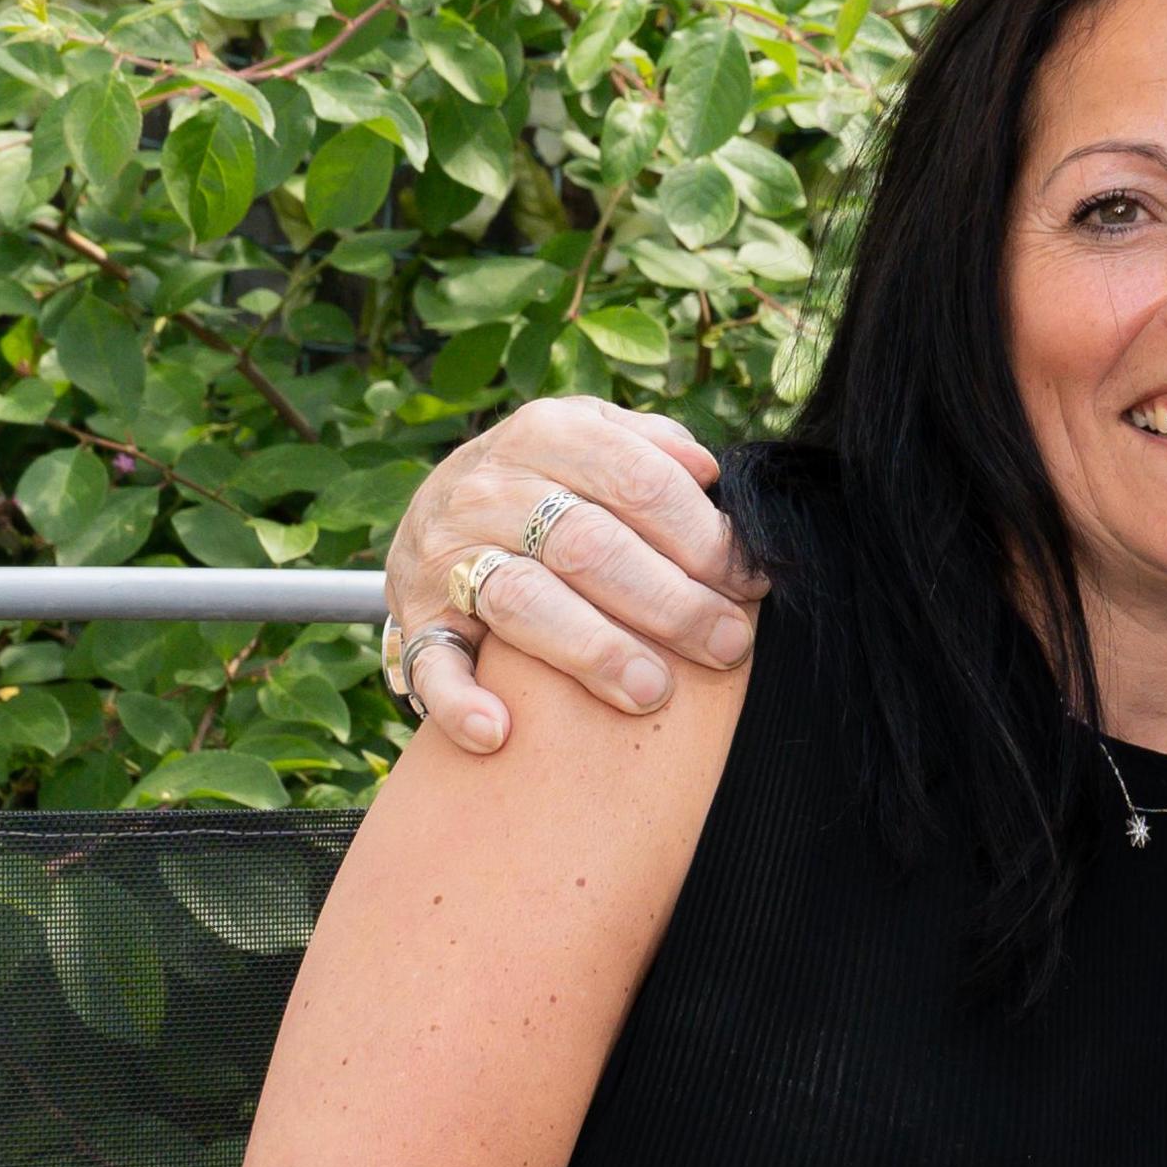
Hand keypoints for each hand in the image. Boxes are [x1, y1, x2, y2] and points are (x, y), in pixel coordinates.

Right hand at [384, 397, 765, 752]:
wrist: (434, 509)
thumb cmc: (549, 481)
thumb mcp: (594, 437)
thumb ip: (653, 446)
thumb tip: (710, 471)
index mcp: (548, 435)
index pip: (640, 483)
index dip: (704, 538)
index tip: (751, 585)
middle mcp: (491, 489)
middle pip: (590, 546)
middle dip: (670, 602)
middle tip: (726, 646)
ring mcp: (447, 554)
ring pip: (525, 600)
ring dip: (593, 650)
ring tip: (651, 692)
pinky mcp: (415, 616)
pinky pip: (431, 662)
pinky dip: (459, 701)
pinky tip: (499, 732)